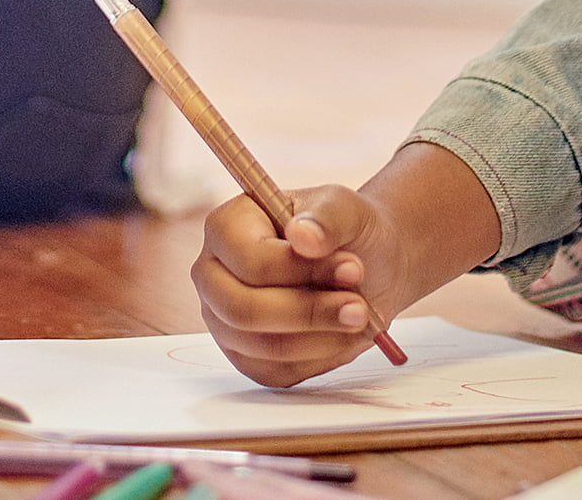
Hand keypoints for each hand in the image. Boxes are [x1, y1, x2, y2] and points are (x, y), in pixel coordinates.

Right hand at [193, 142, 500, 386]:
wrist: (368, 263)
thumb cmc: (353, 228)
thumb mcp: (351, 208)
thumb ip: (329, 217)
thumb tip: (305, 237)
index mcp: (226, 225)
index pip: (241, 256)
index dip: (294, 267)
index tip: (348, 262)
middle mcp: (213, 274)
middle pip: (240, 310)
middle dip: (308, 312)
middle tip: (364, 305)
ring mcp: (225, 320)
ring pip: (259, 346)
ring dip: (320, 336)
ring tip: (365, 317)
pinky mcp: (249, 357)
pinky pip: (275, 372)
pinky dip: (318, 359)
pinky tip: (346, 335)